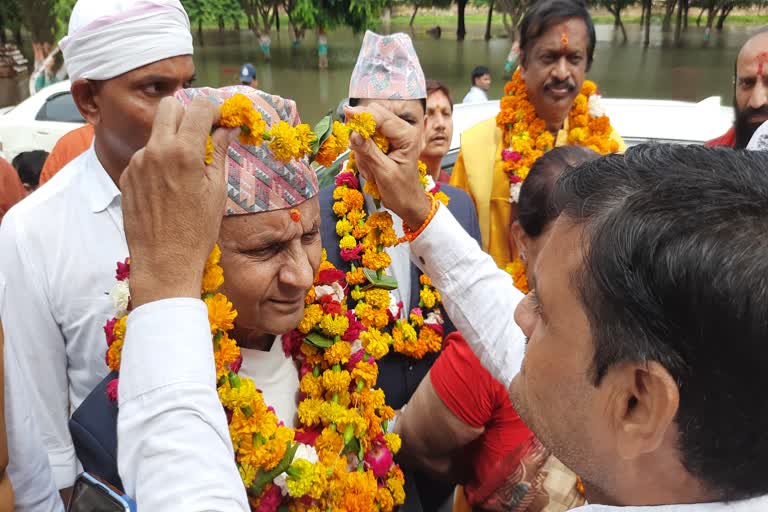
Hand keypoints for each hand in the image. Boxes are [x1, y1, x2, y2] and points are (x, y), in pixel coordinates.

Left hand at [120, 96, 236, 306]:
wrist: (164, 262)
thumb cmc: (197, 231)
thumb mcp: (216, 191)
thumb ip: (218, 153)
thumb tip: (227, 130)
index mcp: (183, 152)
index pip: (199, 108)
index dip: (215, 111)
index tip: (221, 122)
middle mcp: (155, 151)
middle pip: (170, 106)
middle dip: (188, 114)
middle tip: (201, 135)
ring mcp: (137, 163)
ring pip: (156, 133)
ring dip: (173, 141)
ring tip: (186, 172)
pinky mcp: (126, 177)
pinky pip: (145, 156)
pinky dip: (159, 162)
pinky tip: (168, 188)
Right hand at [345, 104, 430, 230]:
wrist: (408, 203)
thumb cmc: (401, 191)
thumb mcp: (384, 172)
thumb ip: (368, 151)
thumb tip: (353, 133)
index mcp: (407, 135)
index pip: (381, 116)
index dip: (363, 114)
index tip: (346, 113)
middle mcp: (402, 131)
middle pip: (374, 115)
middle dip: (362, 132)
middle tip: (358, 152)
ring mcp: (393, 136)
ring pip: (368, 127)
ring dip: (362, 147)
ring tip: (370, 168)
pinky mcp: (386, 143)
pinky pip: (366, 139)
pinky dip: (363, 152)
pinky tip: (370, 167)